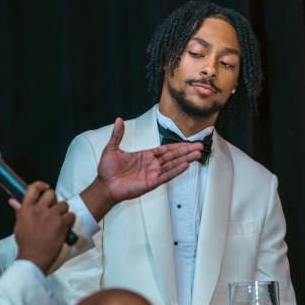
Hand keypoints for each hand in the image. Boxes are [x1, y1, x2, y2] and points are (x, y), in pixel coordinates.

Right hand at [14, 181, 74, 274]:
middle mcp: (39, 209)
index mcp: (26, 209)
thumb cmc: (25, 242)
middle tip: (54, 208)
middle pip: (51, 193)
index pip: (32, 188)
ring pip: (63, 204)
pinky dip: (70, 220)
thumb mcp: (19, 225)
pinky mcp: (61, 223)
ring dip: (63, 210)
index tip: (45, 187)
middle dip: (54, 200)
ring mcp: (51, 216)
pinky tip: (65, 225)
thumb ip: (20, 211)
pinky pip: (70, 215)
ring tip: (60, 219)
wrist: (34, 257)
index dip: (41, 184)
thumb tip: (12, 200)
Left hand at [80, 118, 201, 218]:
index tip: (189, 142)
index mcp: (146, 156)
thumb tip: (119, 119)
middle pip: (173, 155)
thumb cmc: (107, 169)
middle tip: (200, 146)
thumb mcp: (112, 148)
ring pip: (173, 164)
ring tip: (198, 154)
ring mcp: (153, 173)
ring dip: (185, 159)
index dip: (177, 145)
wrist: (104, 185)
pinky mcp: (151, 182)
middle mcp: (152, 164)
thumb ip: (118, 134)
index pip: (165, 149)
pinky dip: (176, 170)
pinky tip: (186, 165)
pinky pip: (166, 175)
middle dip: (186, 150)